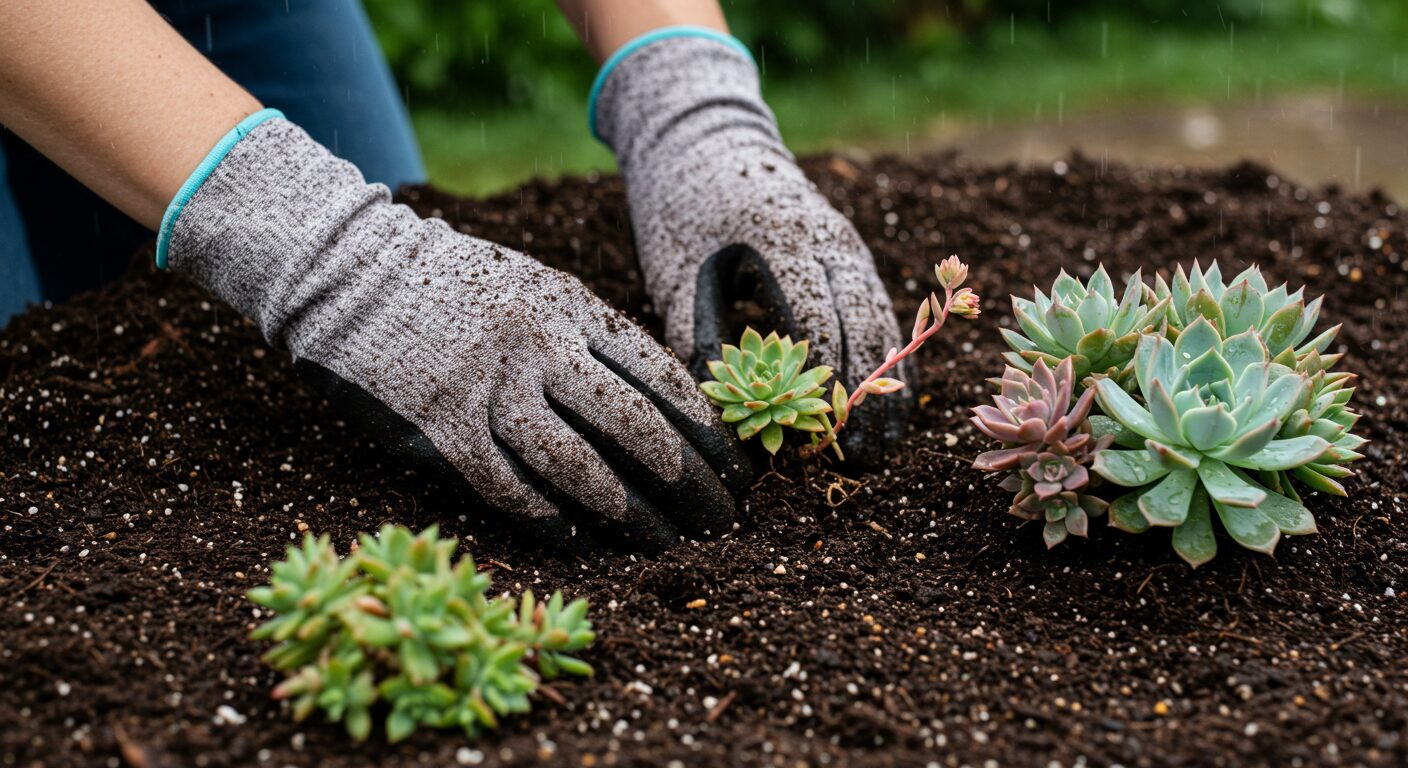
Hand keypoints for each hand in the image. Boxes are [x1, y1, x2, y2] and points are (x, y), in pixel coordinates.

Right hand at [167, 118, 748, 551]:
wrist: (353, 272)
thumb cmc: (461, 286)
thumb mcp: (540, 288)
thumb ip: (595, 340)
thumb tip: (668, 402)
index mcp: (573, 309)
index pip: (662, 378)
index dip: (709, 432)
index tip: (739, 470)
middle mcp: (539, 348)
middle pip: (634, 427)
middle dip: (688, 483)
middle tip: (720, 521)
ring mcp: (489, 389)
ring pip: (576, 466)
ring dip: (629, 514)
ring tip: (666, 546)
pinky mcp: (442, 428)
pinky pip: (508, 487)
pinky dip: (551, 522)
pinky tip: (585, 546)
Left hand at [594, 33, 909, 462]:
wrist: (706, 143)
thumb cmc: (682, 214)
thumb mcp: (677, 275)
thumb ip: (698, 341)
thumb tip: (719, 418)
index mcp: (785, 242)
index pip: (817, 324)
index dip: (820, 387)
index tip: (813, 440)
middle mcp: (831, 242)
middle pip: (864, 329)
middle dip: (863, 399)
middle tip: (857, 461)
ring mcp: (849, 247)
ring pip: (883, 324)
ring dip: (885, 388)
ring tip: (879, 449)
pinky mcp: (853, 257)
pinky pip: (881, 314)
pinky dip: (886, 362)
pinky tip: (885, 408)